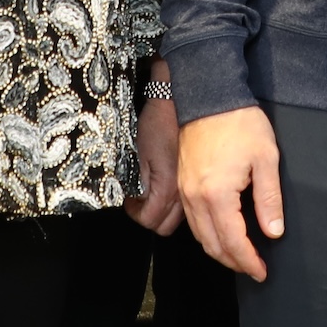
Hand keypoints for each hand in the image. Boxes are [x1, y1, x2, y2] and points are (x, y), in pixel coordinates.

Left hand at [127, 76, 184, 234]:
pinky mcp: (197, 178)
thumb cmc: (159, 120)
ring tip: (151, 192)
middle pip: (164, 227)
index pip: (150, 220)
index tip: (129, 202)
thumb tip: (138, 201)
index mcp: (168, 186)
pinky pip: (186, 203)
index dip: (135, 215)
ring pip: (177, 219)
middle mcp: (185, 192)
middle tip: (138, 201)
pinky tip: (166, 185)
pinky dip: (174, 202)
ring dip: (162, 212)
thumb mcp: (140, 153)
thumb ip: (140, 183)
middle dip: (148, 218)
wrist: (179, 99)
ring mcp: (194, 186)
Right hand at [179, 106, 284, 281]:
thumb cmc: (240, 123)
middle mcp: (195, 198)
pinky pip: (191, 220)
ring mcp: (184, 191)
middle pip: (212, 244)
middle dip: (233, 262)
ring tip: (240, 256)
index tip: (262, 272)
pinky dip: (206, 234)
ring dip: (218, 251)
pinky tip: (221, 233)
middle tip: (253, 269)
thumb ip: (269, 199)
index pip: (233, 242)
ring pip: (199, 235)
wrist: (209, 96)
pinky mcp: (181, 182)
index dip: (248, 261)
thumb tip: (273, 232)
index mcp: (217, 195)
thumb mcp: (266, 159)